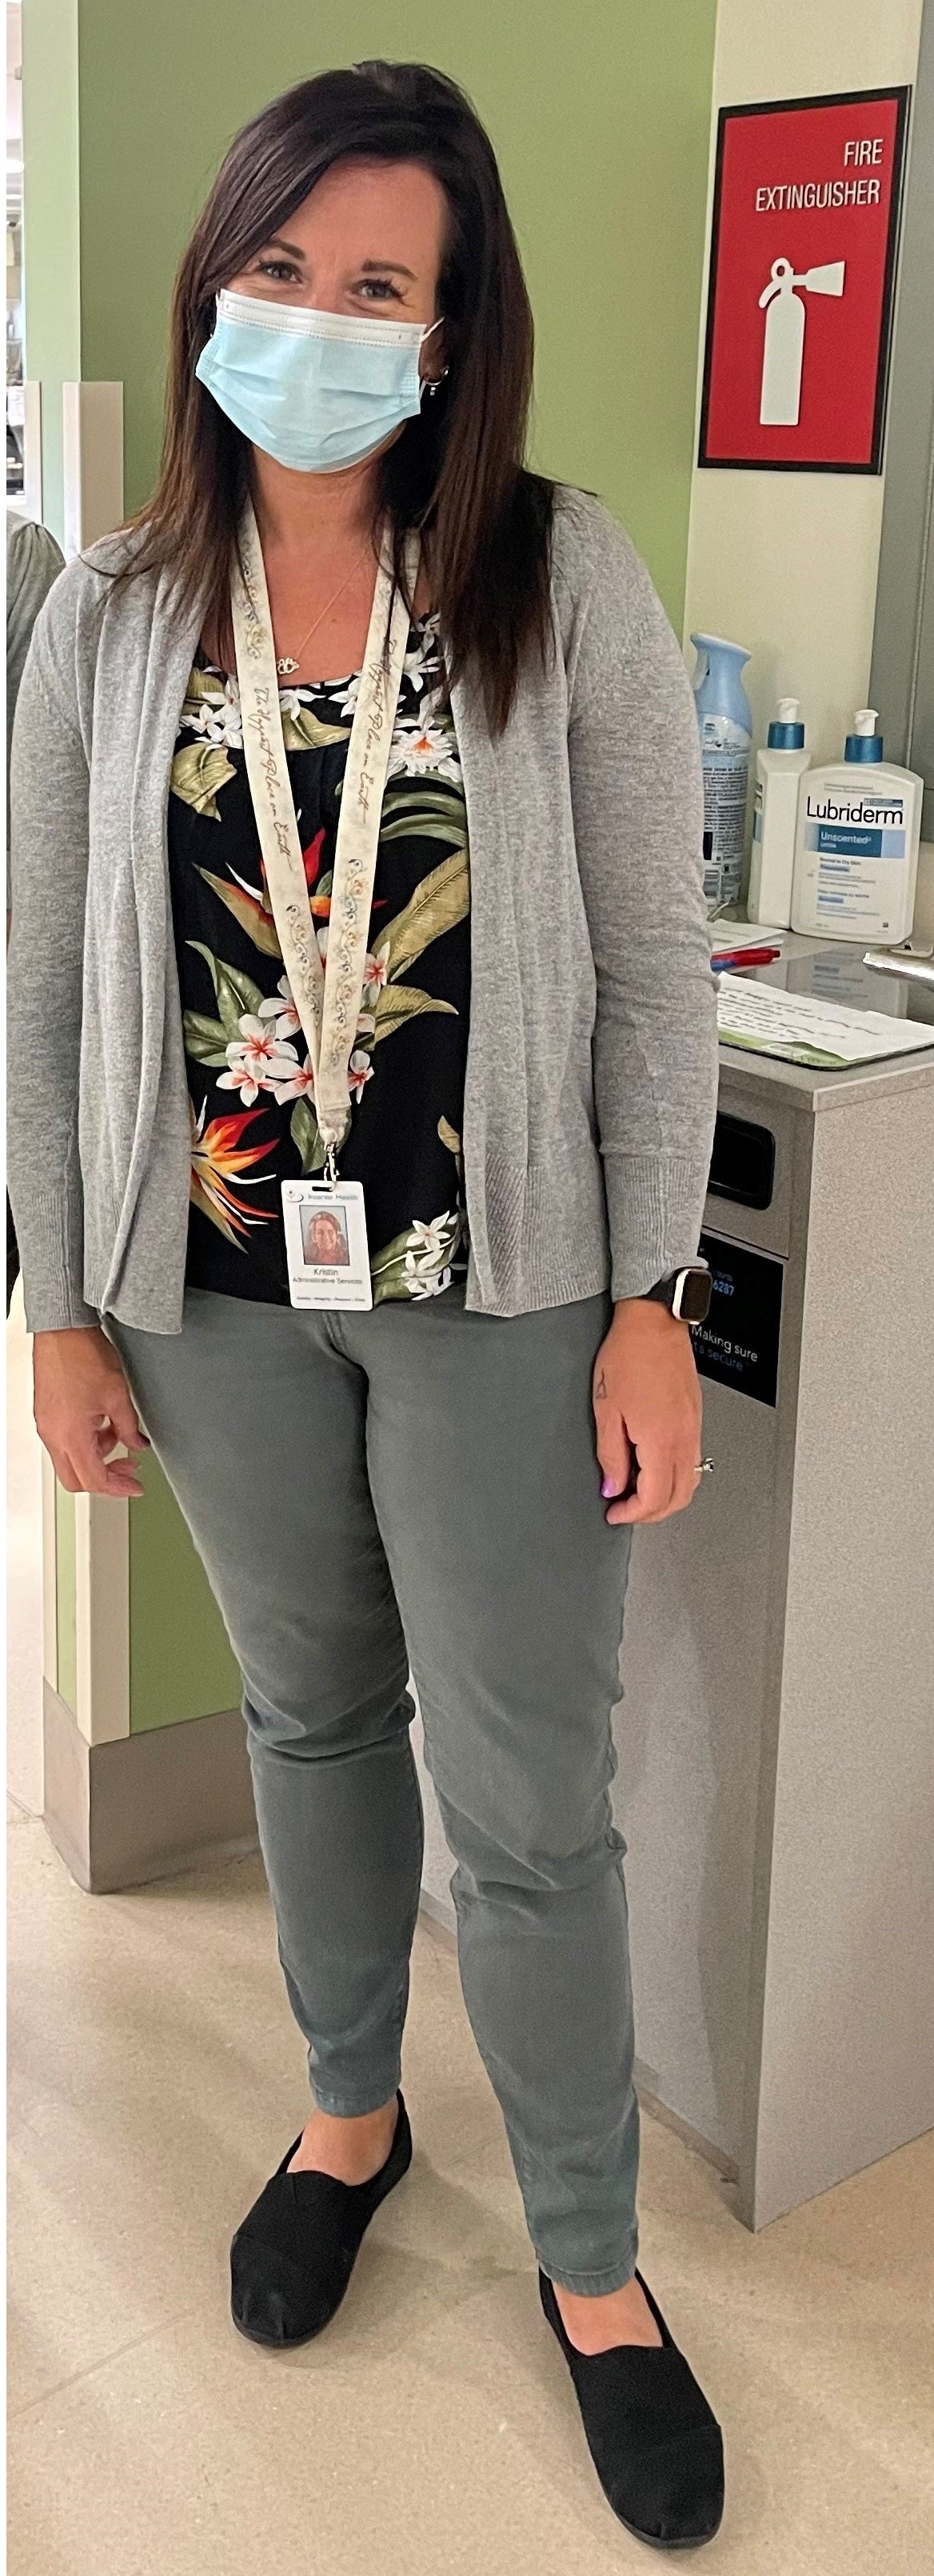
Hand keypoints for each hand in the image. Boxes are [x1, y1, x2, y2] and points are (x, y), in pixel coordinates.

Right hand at [33, 1326, 149, 1498]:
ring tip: (116, 1435)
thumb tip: (137, 1443)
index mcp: (70, 1436)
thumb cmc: (82, 1355)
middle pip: (76, 1480)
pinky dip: (84, 1442)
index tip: (134, 1486)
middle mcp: (53, 1435)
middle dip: (104, 1479)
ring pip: (69, 1461)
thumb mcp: (118, 1396)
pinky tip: (101, 1424)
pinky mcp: (45, 1414)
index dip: (118, 1488)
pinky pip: (63, 1442)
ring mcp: (46, 1425)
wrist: (62, 1330)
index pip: (94, 1479)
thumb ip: (130, 1427)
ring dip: (95, 1457)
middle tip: (127, 1469)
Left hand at [592, 1300, 702, 1525]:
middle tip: (626, 1509)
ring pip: (690, 1481)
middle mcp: (683, 1437)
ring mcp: (693, 1427)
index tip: (614, 1513)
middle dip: (651, 1513)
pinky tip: (652, 1466)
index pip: (654, 1498)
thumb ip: (610, 1455)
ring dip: (666, 1496)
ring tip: (638, 1490)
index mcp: (661, 1439)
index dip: (632, 1514)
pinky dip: (675, 1475)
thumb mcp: (606, 1409)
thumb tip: (612, 1486)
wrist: (653, 1323)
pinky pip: (692, 1460)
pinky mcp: (695, 1417)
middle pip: (678, 1498)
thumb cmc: (629, 1354)